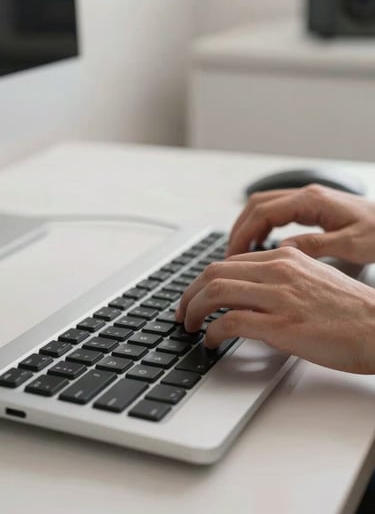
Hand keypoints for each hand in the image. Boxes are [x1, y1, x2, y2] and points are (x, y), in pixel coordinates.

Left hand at [176, 247, 374, 373]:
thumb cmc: (350, 310)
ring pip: (215, 291)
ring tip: (189, 326)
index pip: (229, 261)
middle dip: (189, 294)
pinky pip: (231, 322)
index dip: (203, 280)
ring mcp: (279, 297)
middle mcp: (279, 270)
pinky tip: (211, 341)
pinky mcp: (282, 326)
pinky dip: (213, 331)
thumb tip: (248, 293)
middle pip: (214, 272)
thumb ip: (279, 278)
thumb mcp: (312, 278)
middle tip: (182, 312)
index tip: (195, 296)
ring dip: (193, 310)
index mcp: (285, 256)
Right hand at [227, 184, 374, 263]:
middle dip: (240, 228)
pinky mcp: (311, 207)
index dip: (244, 233)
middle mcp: (307, 196)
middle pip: (258, 204)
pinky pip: (277, 212)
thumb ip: (315, 246)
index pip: (264, 212)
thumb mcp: (351, 245)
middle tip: (231, 255)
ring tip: (241, 252)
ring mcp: (307, 200)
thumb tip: (283, 250)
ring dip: (249, 226)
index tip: (233, 254)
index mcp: (312, 201)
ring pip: (264, 206)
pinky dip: (262, 226)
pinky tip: (262, 244)